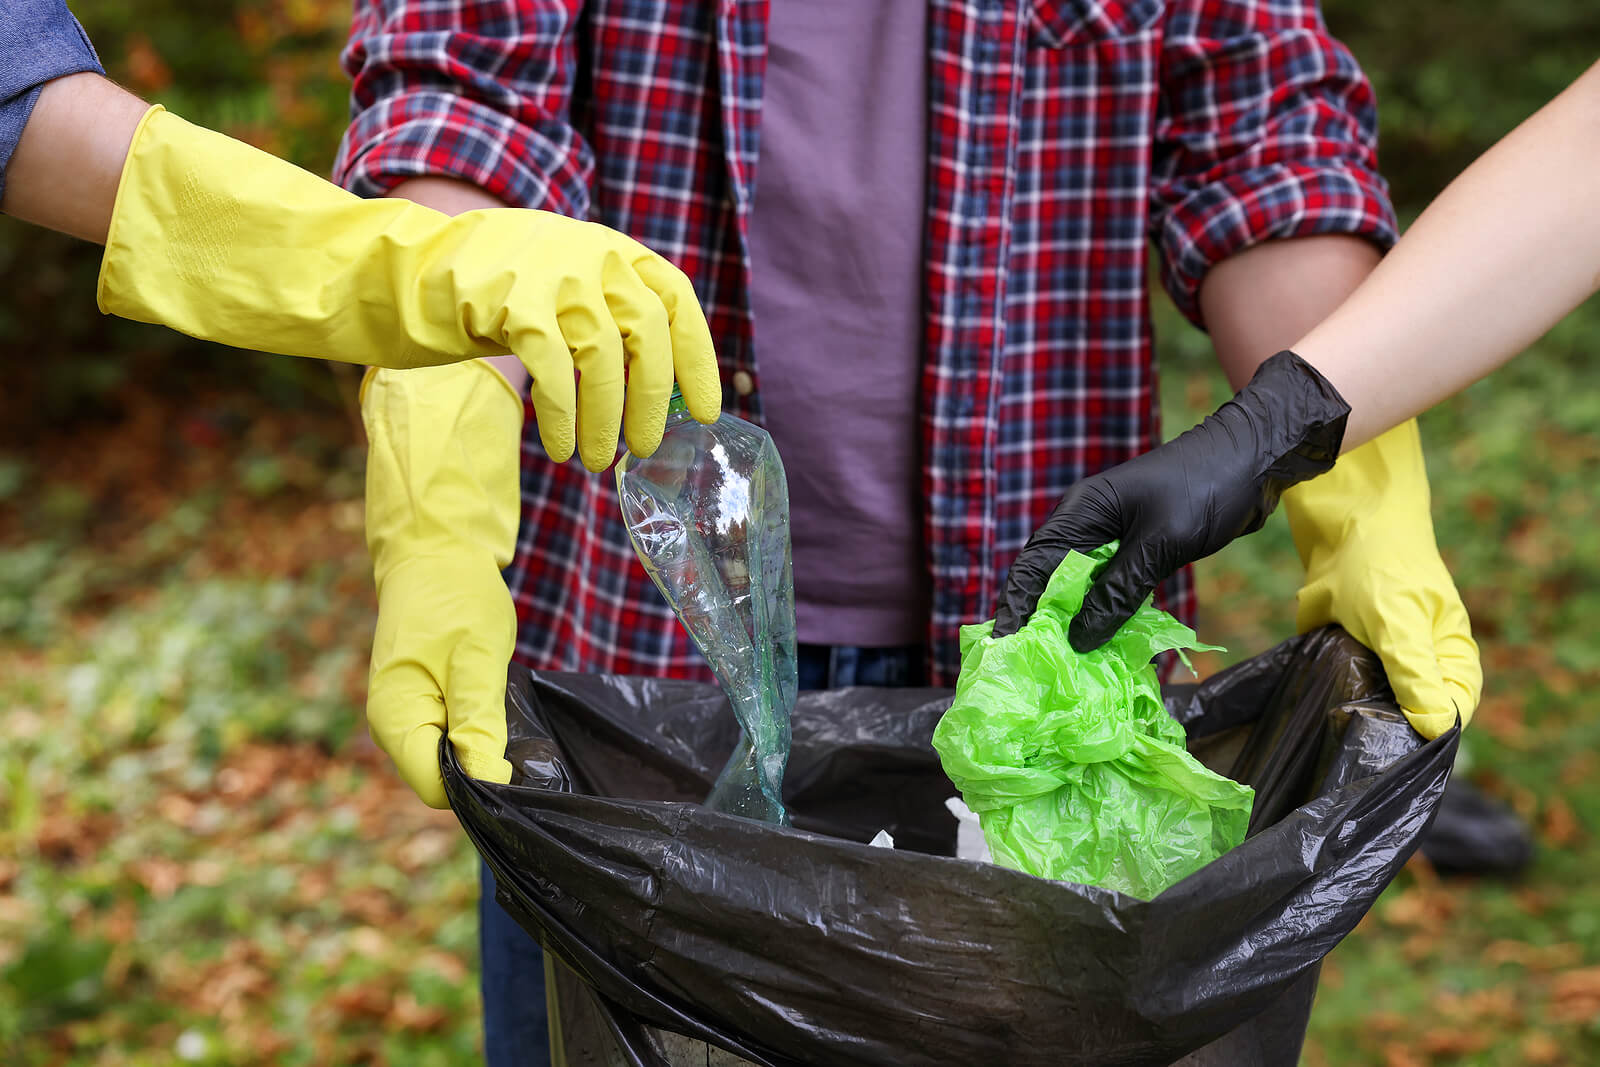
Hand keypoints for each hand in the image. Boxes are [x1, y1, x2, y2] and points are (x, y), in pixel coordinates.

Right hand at [98, 107, 720, 470]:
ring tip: (593, 461)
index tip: (705, 410)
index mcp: (608, 247)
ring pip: (604, 360)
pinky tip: (558, 447)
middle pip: (647, 334)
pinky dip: (563, 417)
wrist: (398, 268)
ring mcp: (551, 273)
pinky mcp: (512, 302)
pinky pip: (556, 373)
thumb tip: (657, 379)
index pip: (675, 298)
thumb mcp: (557, 282)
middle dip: (652, 401)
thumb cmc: (483, 292)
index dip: (696, 358)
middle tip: (645, 448)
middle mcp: (589, 252)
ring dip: (604, 421)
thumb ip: (605, 309)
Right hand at [362, 361, 521, 807]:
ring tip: (504, 706)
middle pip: (441, 779)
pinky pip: (450, 736)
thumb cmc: (457, 599)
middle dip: (481, 766)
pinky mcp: (421, 704)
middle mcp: (393, 724)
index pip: (436, 787)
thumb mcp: (477, 660)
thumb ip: (479, 723)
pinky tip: (494, 703)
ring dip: (480, 745)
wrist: (437, 551)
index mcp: (396, 717)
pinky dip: (476, 728)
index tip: (515, 759)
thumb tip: (488, 784)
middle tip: (516, 726)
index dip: (478, 783)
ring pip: (449, 760)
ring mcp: (406, 715)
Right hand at [993, 351, 1349, 647]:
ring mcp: (1111, 536)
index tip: (1006, 648)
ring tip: (1064, 666)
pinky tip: (1104, 644)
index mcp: (1081, 512)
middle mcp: (1087, 524)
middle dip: (1041, 621)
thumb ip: (1119, 589)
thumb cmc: (1205, 488)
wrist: (1254, 458)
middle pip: (1049, 579)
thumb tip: (1079, 639)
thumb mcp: (1161, 542)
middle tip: (1034, 668)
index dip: (1016, 606)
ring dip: (1074, 622)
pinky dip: (1104, 614)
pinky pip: (1109, 587)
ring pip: (1080, 587)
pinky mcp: (1135, 548)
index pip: (1033, 565)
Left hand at [1283, 420, 1480, 737]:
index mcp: (1450, 653)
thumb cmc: (1382, 566)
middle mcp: (1421, 655)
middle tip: (1354, 741)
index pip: (1452, 709)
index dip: (1430, 731)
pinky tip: (1310, 697)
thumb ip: (1414, 672)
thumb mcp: (1398, 623)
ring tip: (1330, 721)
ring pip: (1372, 697)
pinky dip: (1326, 685)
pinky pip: (1340, 678)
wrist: (1341, 519)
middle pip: (1410, 709)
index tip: (1394, 750)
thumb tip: (1435, 728)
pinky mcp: (1348, 642)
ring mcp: (1383, 650)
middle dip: (1384, 724)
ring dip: (1351, 707)